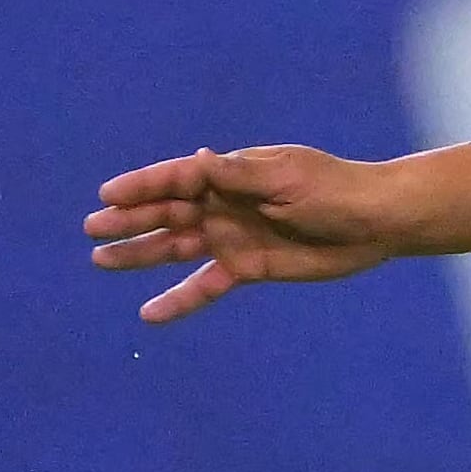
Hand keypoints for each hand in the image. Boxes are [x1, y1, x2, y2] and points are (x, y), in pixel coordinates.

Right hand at [84, 145, 403, 322]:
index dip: (143, 185)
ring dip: (140, 254)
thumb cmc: (335, 189)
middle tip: (93, 229)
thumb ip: (238, 176)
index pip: (177, 178)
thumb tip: (197, 157)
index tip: (108, 195)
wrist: (377, 222)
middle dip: (131, 220)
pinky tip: (149, 313)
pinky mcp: (248, 267)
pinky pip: (206, 284)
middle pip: (168, 212)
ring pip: (177, 247)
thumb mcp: (286, 177)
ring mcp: (233, 236)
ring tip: (102, 261)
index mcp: (231, 173)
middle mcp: (224, 204)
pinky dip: (180, 299)